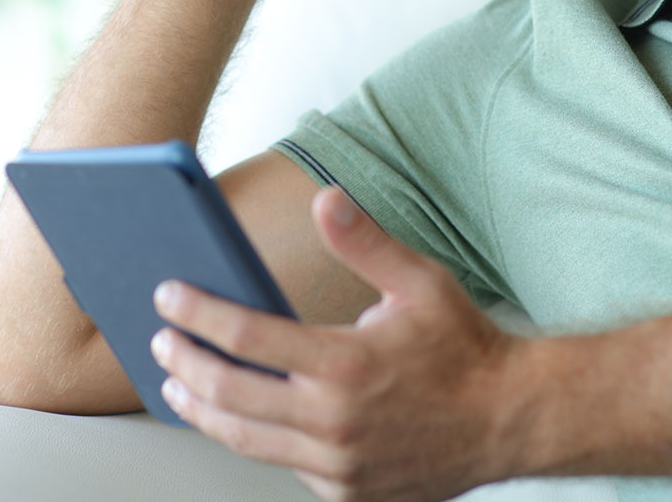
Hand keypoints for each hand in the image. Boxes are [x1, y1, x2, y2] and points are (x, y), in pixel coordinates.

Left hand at [151, 187, 528, 501]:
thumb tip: (326, 200)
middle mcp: (334, 420)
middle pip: (228, 393)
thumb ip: (365, 243)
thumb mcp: (421, 283)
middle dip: (183, 362)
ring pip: (244, 439)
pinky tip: (238, 418)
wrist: (511, 421)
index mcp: (345, 363)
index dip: (196, 313)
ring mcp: (338, 464)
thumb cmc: (466, 350)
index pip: (245, 335)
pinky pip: (284, 466)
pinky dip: (254, 440)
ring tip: (177, 384)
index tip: (167, 296)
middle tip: (159, 340)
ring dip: (201, 410)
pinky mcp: (346, 492)